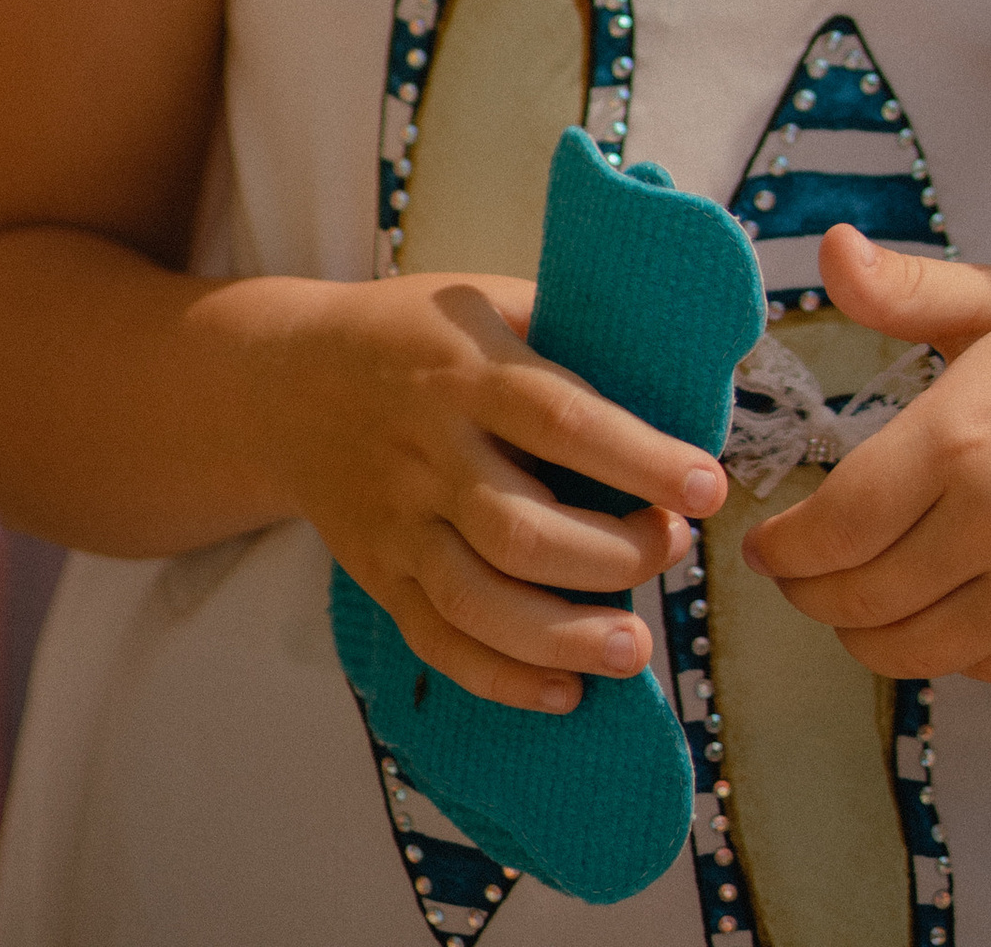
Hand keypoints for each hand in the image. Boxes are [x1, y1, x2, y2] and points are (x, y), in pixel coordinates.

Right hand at [281, 273, 727, 714]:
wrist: (282, 382)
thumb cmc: (411, 333)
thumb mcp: (483, 298)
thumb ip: (565, 330)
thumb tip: (674, 369)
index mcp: (466, 371)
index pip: (561, 420)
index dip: (640, 459)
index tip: (709, 486)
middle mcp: (428, 451)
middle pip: (521, 527)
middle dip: (612, 554)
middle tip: (674, 550)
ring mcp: (398, 522)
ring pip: (477, 599)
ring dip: (562, 635)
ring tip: (633, 647)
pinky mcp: (380, 574)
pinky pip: (437, 641)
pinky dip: (500, 677)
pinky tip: (564, 692)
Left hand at [740, 228, 990, 685]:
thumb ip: (905, 287)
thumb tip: (831, 246)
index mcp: (958, 437)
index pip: (835, 526)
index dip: (782, 548)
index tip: (761, 542)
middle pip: (858, 598)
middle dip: (806, 594)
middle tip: (791, 574)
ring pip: (911, 649)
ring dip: (859, 634)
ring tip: (844, 602)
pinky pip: (982, 668)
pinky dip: (939, 652)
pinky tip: (927, 612)